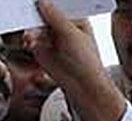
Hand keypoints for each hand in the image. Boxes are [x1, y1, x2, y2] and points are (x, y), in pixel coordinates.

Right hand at [25, 0, 124, 120]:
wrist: (83, 86)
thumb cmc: (87, 62)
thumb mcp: (73, 35)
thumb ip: (56, 17)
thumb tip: (43, 1)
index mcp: (77, 20)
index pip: (61, 5)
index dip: (51, 2)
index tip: (40, 0)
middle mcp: (63, 27)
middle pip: (45, 13)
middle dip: (37, 13)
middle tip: (32, 10)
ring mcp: (52, 37)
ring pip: (36, 25)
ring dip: (33, 28)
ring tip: (35, 35)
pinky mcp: (42, 48)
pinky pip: (31, 37)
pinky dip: (29, 38)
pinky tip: (32, 42)